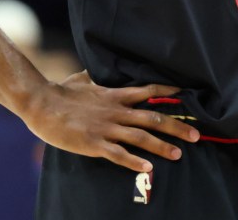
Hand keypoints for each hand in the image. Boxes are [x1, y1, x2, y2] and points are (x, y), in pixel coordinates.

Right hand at [22, 70, 198, 171]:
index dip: (167, 94)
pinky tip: (148, 168)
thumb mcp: (81, 79)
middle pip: (152, 118)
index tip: (185, 96)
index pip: (148, 91)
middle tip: (196, 134)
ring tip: (178, 154)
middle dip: (176, 126)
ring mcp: (106, 128)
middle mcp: (116, 111)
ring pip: (140, 137)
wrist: (41, 103)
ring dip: (161, 146)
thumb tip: (95, 69)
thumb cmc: (59, 92)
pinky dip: (134, 161)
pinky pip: (118, 154)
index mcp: (114, 95)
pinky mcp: (94, 143)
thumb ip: (94, 77)